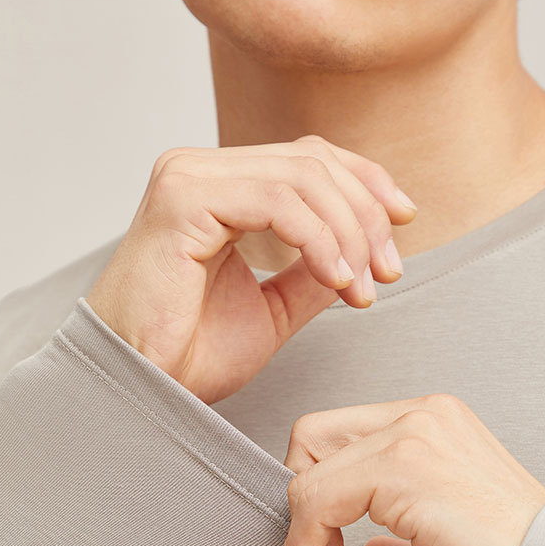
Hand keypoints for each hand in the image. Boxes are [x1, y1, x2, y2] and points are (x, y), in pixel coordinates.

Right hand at [86, 134, 416, 403]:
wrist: (141, 388)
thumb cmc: (188, 355)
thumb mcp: (274, 307)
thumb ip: (314, 270)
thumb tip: (366, 251)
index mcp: (219, 185)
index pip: (308, 157)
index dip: (366, 183)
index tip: (403, 226)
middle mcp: (200, 169)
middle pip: (313, 160)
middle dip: (366, 215)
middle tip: (385, 273)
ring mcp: (187, 177)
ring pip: (302, 176)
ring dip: (349, 234)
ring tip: (360, 288)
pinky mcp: (182, 198)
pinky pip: (276, 200)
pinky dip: (320, 238)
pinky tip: (334, 278)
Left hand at [283, 395, 544, 545]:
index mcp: (437, 424)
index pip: (340, 442)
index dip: (323, 508)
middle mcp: (424, 415)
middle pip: (312, 441)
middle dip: (304, 512)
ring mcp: (413, 433)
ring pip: (306, 474)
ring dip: (306, 544)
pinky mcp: (403, 465)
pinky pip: (314, 500)